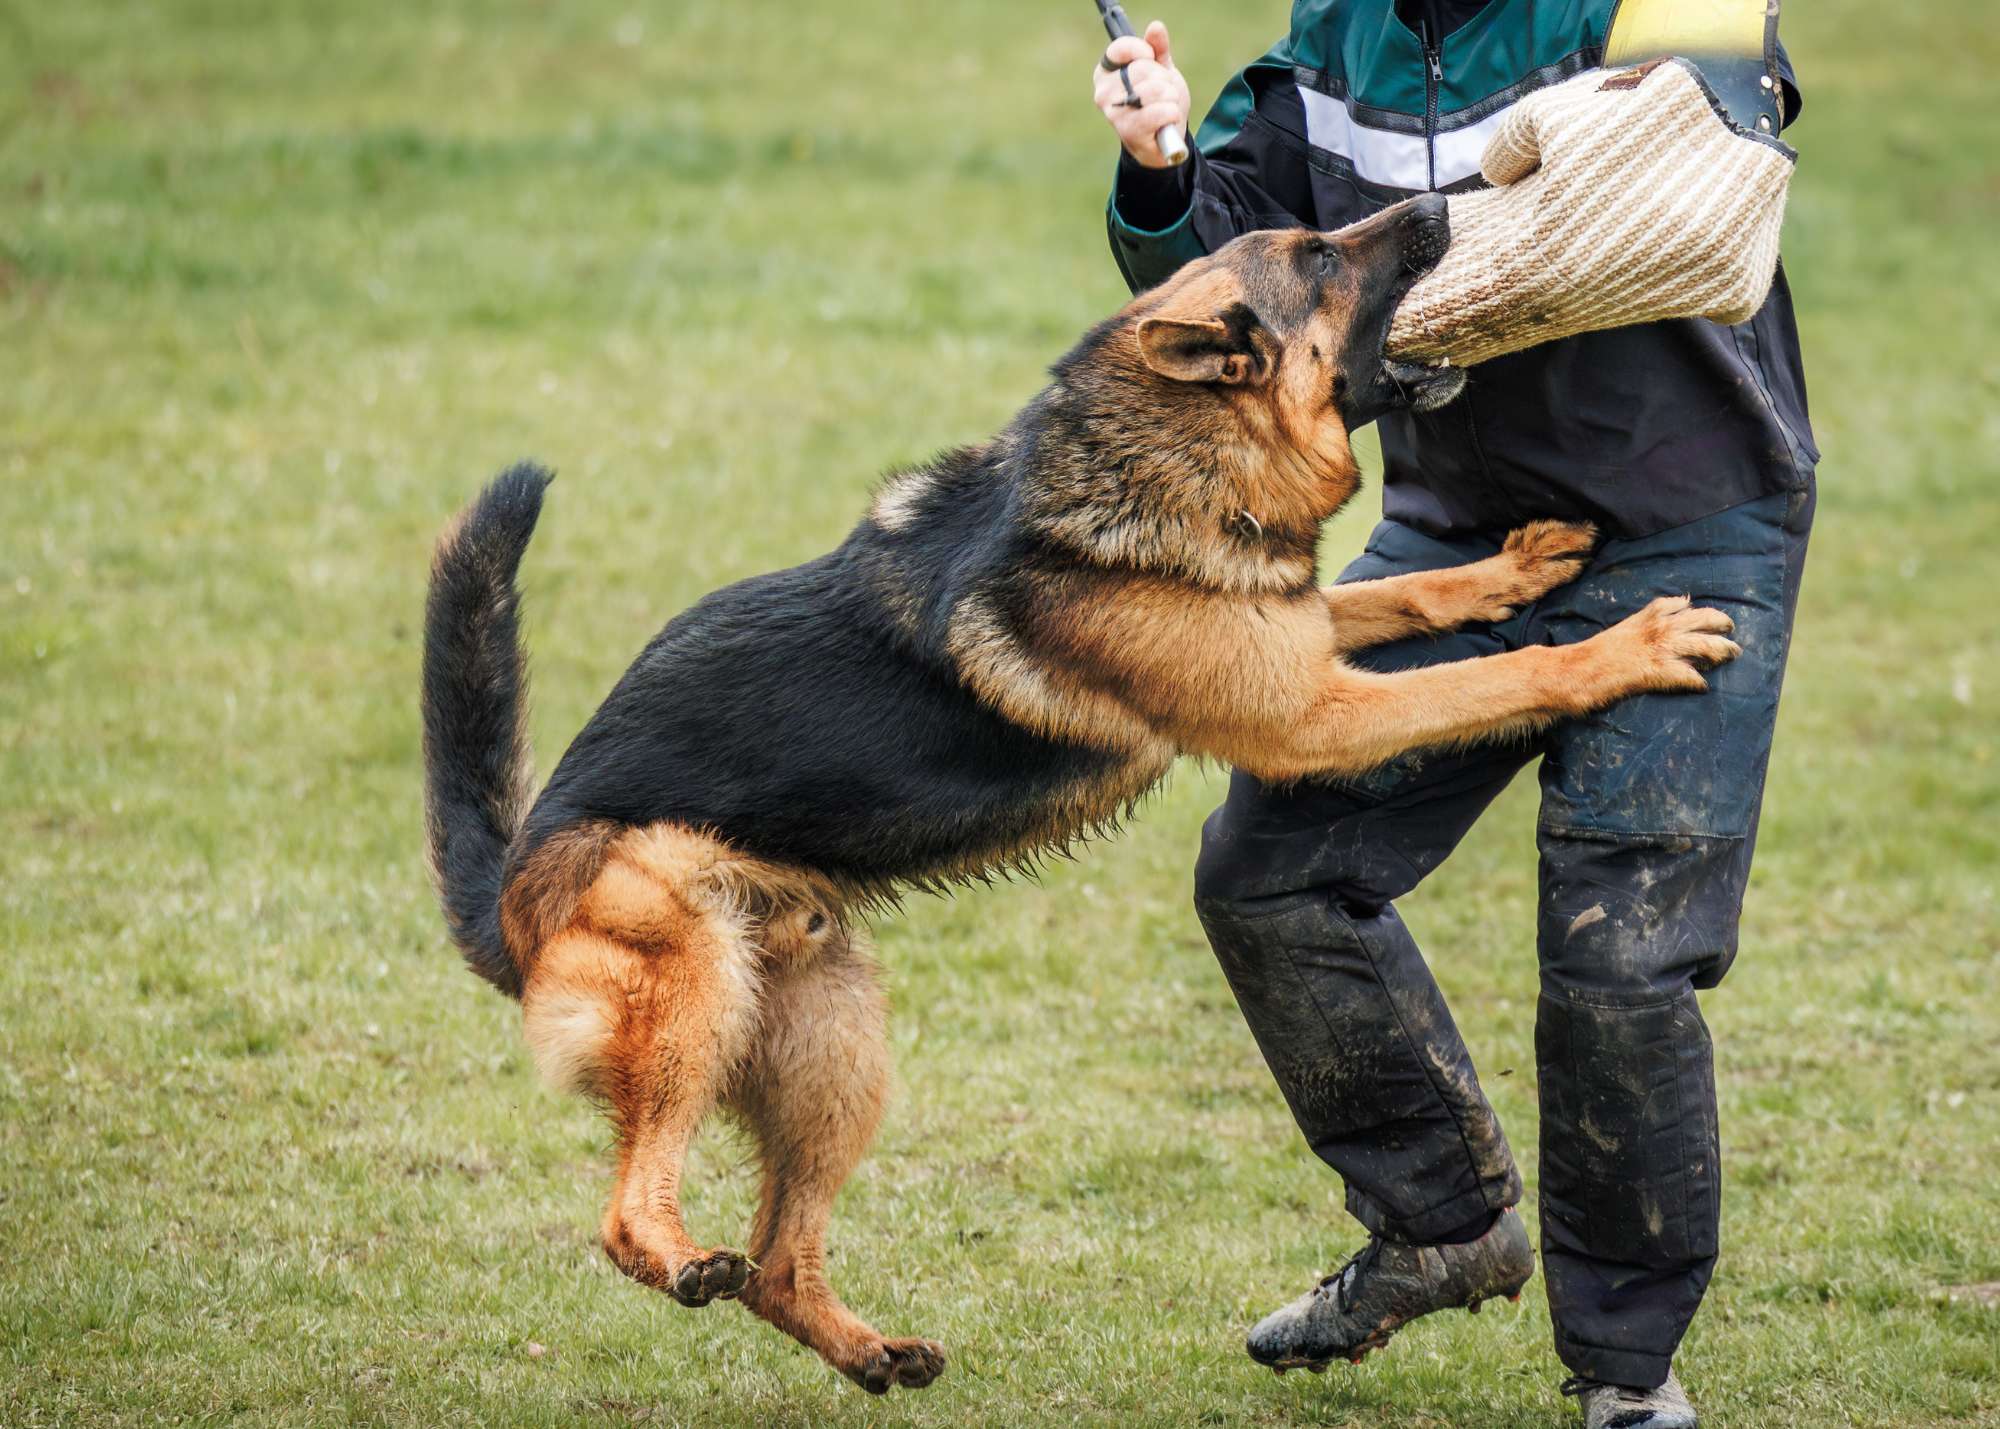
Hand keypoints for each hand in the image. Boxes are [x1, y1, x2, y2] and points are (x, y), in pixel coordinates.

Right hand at [1091, 20, 1190, 168]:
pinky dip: (1172, 114)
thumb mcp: (1160, 71)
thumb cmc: (1158, 103)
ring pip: (1153, 90)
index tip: (1152, 58)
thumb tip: (1156, 27)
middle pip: (1142, 69)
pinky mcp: (1129, 132)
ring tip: (1166, 107)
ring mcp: (1115, 114)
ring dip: (1170, 97)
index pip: (1119, 48)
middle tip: (1163, 92)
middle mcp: (1103, 93)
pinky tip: (1167, 121)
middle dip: (1163, 79)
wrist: (1164, 140)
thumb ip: (1157, 49)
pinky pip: (1160, 111)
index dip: (1142, 51)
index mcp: (1106, 73)